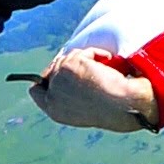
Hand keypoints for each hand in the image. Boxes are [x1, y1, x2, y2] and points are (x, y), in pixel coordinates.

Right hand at [28, 50, 157, 132]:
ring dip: (89, 61)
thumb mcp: (89, 106)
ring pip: (70, 57)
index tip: (65, 71)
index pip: (37, 91)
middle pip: (54, 69)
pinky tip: (110, 68)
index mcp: (56, 111)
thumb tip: (74, 71)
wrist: (126, 107)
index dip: (49, 78)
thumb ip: (74, 93)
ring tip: (106, 75)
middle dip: (74, 64)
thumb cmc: (117, 109)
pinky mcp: (69, 66)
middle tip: (93, 68)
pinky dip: (99, 55)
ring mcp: (58, 80)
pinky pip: (85, 52)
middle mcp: (52, 98)